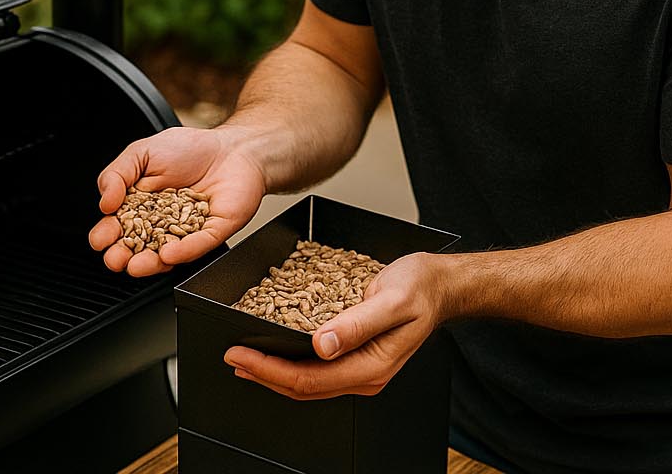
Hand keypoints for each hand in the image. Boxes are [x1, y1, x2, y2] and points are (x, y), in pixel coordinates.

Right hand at [89, 125, 266, 276]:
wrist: (232, 147)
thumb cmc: (189, 149)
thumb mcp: (142, 152)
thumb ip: (117, 174)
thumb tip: (104, 202)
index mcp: (140, 206)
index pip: (118, 227)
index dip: (106, 235)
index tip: (101, 238)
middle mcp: (161, 224)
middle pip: (137, 247)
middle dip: (122, 256)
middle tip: (115, 258)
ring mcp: (186, 232)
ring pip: (165, 254)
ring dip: (149, 263)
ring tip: (136, 265)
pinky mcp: (212, 233)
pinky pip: (197, 245)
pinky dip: (183, 250)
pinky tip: (168, 253)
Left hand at [224, 252, 450, 399]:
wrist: (439, 285)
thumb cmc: (419, 288)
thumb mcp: (390, 299)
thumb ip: (357, 323)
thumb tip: (323, 345)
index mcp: (371, 366)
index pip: (309, 379)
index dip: (269, 370)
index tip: (241, 355)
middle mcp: (364, 375)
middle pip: (303, 387)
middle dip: (263, 375)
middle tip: (232, 357)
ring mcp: (360, 369)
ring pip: (307, 383)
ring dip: (273, 373)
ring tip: (245, 359)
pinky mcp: (356, 357)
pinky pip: (317, 369)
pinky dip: (289, 363)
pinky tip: (275, 352)